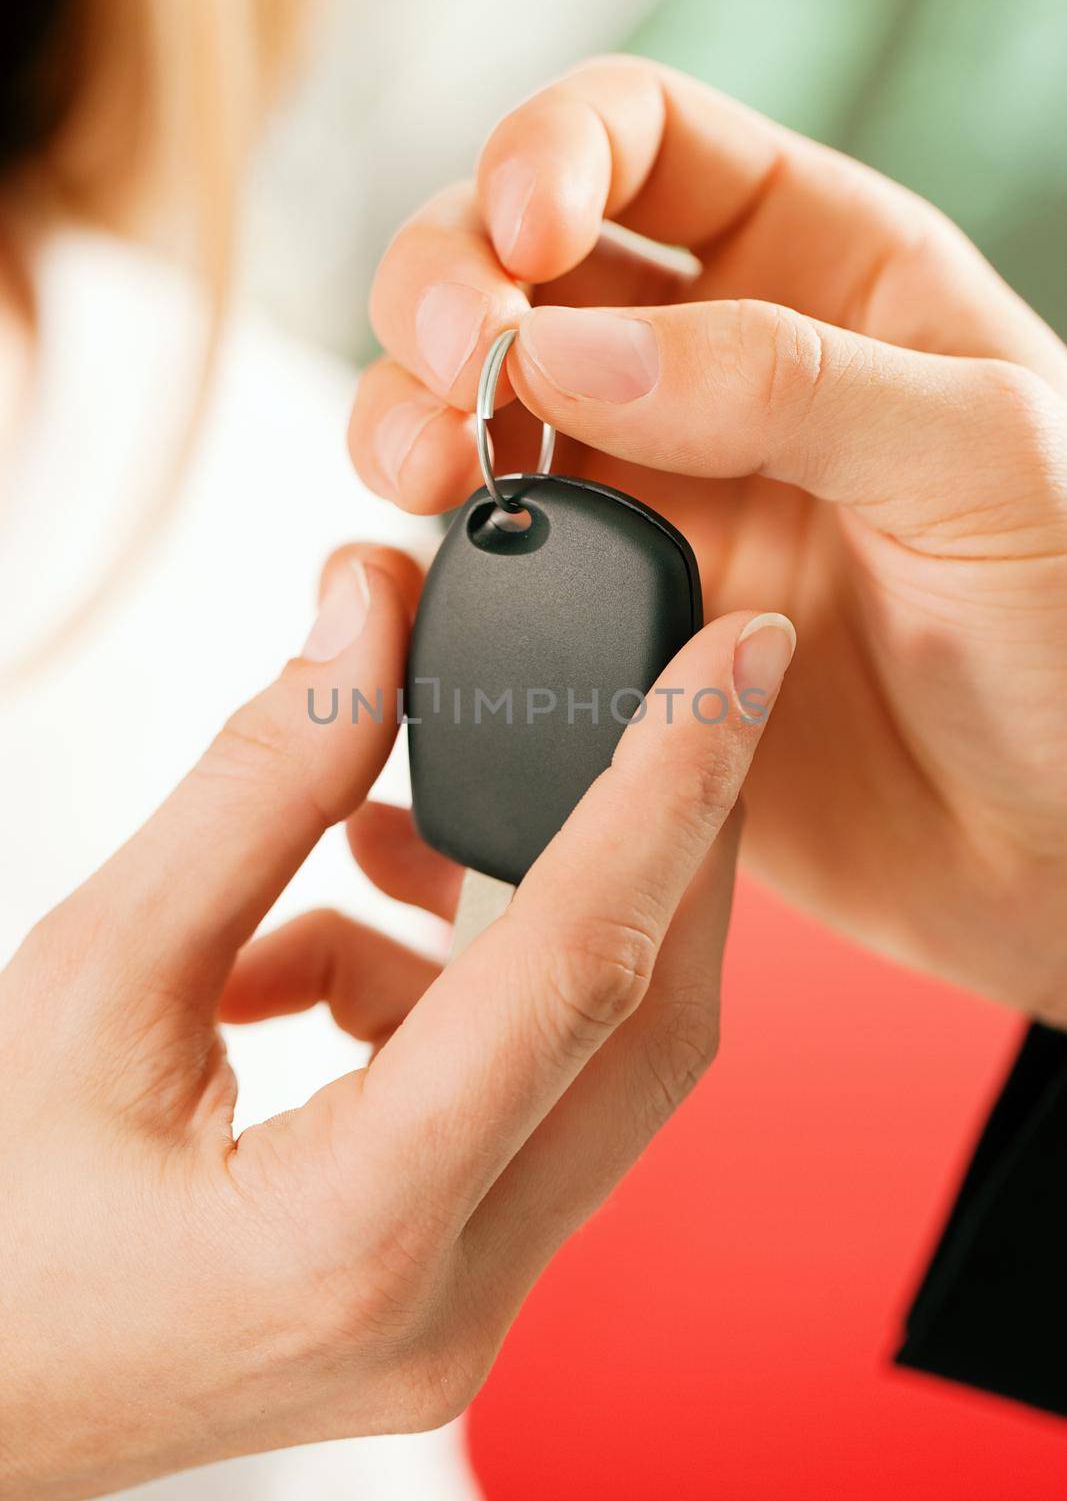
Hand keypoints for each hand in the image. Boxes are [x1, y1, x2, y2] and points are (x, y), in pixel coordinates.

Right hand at [0, 541, 789, 1497]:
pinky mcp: (451, 1293)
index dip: (670, 790)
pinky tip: (327, 957)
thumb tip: (369, 621)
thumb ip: (258, 787)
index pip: (577, 972)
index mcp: (355, 1231)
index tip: (742, 660)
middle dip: (667, 842)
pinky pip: (519, 1107)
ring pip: (594, 1066)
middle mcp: (450, 1300)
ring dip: (524, 919)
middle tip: (674, 702)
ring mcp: (464, 1315)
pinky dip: (451, 996)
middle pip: (644, 1028)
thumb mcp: (93, 973)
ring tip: (381, 841)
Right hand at [350, 56, 1066, 1025]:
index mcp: (820, 269)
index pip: (642, 140)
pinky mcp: (606, 620)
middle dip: (444, 286)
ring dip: (405, 417)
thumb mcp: (982, 456)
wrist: (1044, 842)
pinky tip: (424, 567)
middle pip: (513, 264)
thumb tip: (561, 354)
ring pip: (467, 410)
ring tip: (424, 472)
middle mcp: (710, 369)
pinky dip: (424, 553)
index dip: (552, 152)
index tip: (521, 238)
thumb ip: (782, 381)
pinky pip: (481, 561)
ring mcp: (648, 496)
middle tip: (451, 364)